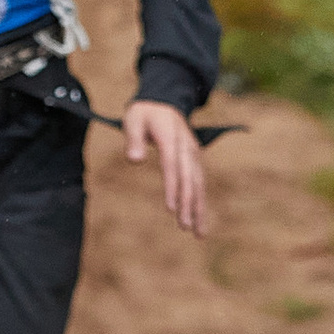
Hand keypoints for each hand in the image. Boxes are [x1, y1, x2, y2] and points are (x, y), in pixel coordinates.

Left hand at [123, 99, 208, 235]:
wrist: (164, 101)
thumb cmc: (144, 113)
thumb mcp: (133, 119)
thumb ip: (133, 139)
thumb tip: (134, 160)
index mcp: (171, 136)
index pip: (172, 164)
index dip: (172, 186)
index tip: (171, 208)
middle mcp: (187, 146)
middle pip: (189, 178)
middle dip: (188, 203)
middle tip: (185, 227)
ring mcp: (193, 154)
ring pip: (198, 183)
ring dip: (199, 208)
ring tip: (198, 233)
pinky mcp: (195, 160)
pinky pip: (199, 183)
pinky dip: (201, 202)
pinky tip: (199, 221)